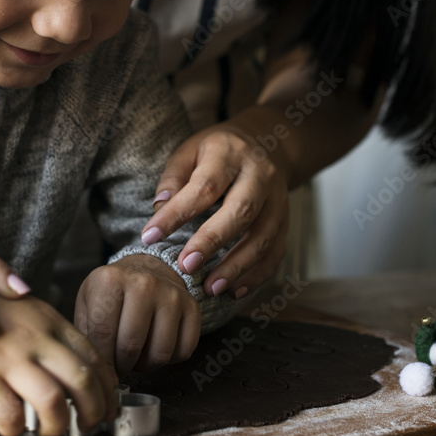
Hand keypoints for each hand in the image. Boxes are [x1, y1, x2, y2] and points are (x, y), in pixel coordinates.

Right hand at [0, 282, 117, 435]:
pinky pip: (12, 416)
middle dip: (95, 411)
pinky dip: (16, 429)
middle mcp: (36, 339)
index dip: (107, 388)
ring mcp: (9, 359)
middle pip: (83, 382)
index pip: (94, 358)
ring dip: (58, 425)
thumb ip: (54, 336)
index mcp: (50, 322)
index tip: (108, 404)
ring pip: (54, 403)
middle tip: (90, 425)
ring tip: (51, 430)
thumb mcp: (28, 312)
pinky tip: (10, 425)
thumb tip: (84, 370)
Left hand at [74, 255, 200, 375]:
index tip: (104, 376)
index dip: (102, 363)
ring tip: (137, 354)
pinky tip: (156, 345)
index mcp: (110, 280)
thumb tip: (103, 376)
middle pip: (131, 346)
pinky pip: (183, 351)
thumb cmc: (114, 292)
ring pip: (160, 353)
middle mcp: (144, 284)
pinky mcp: (192, 307)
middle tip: (119, 366)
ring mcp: (171, 294)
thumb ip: (88, 336)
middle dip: (122, 366)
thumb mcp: (88, 303)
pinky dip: (169, 359)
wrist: (146, 270)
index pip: (103, 334)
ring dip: (146, 365)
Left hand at [141, 111, 288, 298]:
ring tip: (209, 287)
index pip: (204, 186)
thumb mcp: (190, 151)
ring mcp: (278, 200)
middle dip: (212, 242)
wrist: (267, 146)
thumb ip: (174, 177)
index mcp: (230, 154)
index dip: (177, 213)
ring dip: (236, 267)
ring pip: (263, 237)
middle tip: (186, 266)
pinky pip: (276, 252)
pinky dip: (257, 275)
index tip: (150, 236)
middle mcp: (260, 176)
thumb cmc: (217, 153)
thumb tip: (159, 208)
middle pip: (241, 211)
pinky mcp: (286, 222)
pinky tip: (234, 290)